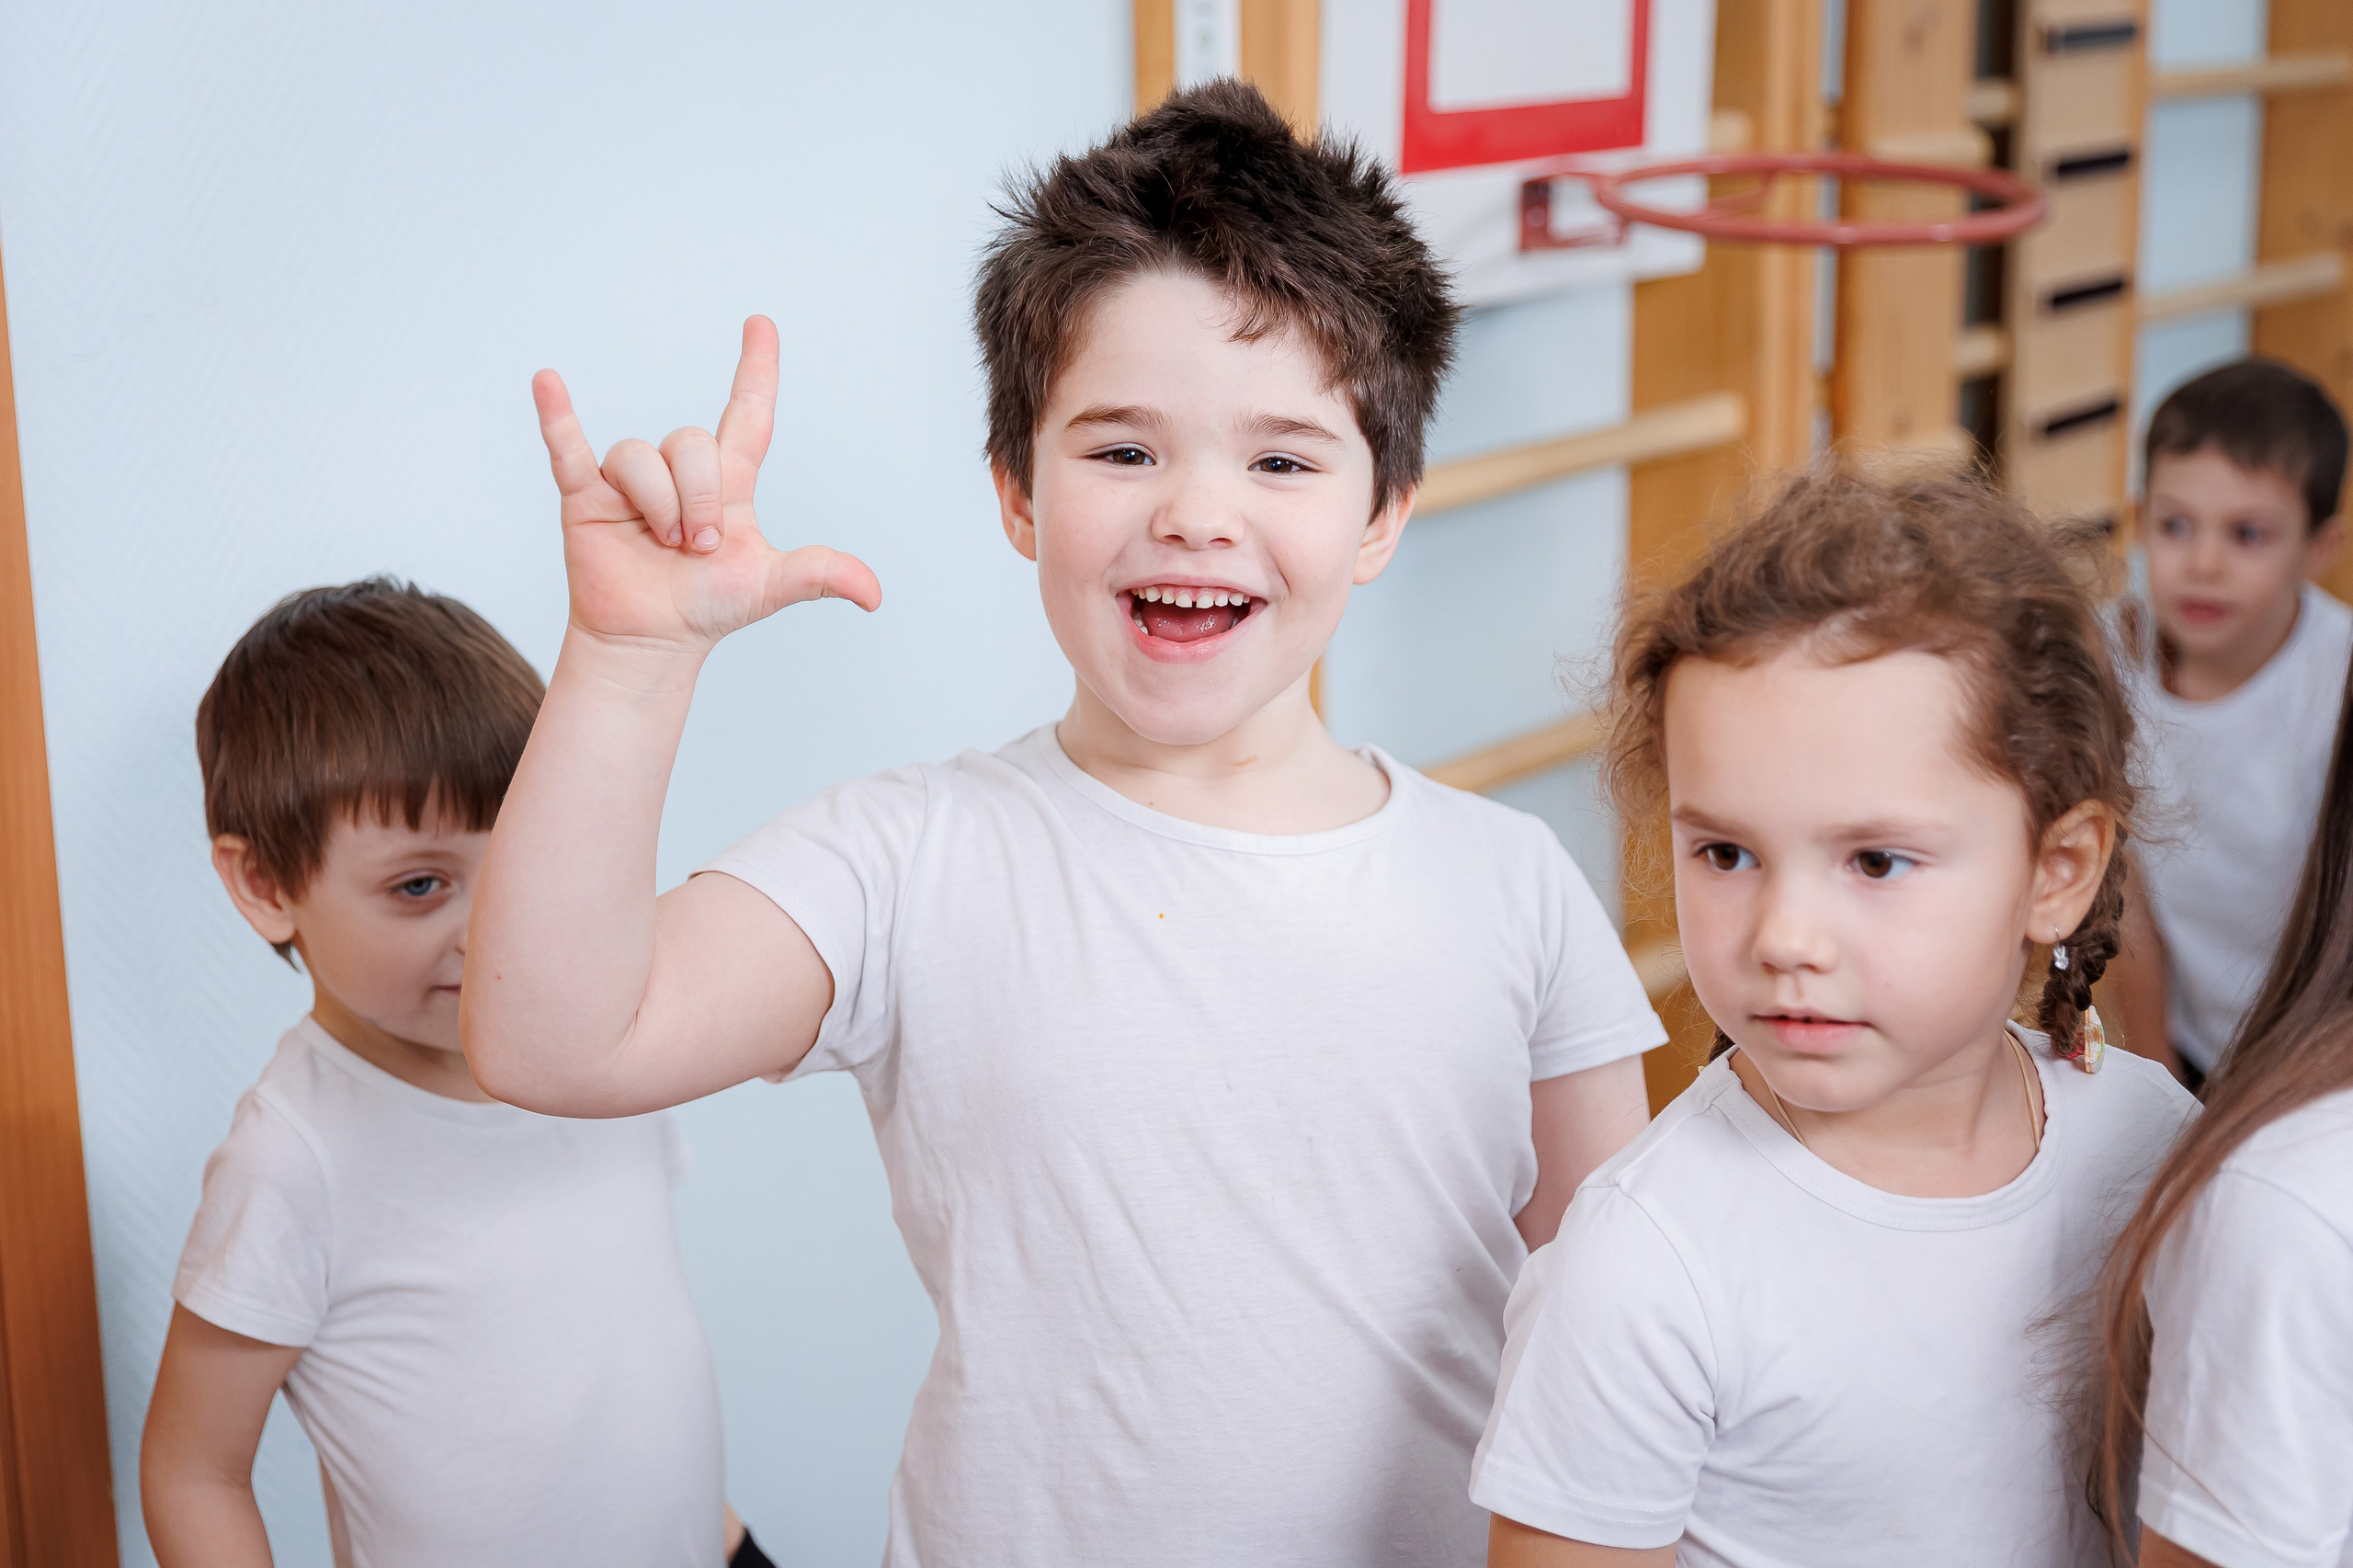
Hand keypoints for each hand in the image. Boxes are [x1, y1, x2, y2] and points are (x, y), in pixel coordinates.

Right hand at [533, 316, 880, 653]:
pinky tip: (548, 382)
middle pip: (691, 442)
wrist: (651, 641)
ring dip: (658, 504)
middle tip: (697, 548)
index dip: (756, 369)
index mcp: (728, 482)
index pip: (747, 412)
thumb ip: (820, 576)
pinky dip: (557, 417)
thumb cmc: (708, 607)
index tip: (760, 324)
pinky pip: (569, 447)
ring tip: (662, 546)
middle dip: (698, 498)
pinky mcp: (586, 497)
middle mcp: (679, 472)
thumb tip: (874, 595)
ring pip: (640, 456)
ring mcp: (630, 482)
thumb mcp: (769, 586)